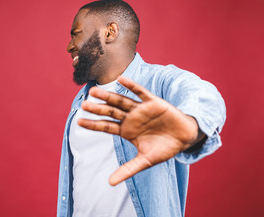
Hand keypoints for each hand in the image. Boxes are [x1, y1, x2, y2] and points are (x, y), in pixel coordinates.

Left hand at [78, 76, 202, 185]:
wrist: (184, 139)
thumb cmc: (164, 149)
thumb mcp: (145, 161)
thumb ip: (128, 169)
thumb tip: (110, 183)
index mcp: (126, 131)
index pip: (106, 126)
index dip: (93, 124)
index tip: (78, 122)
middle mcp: (130, 118)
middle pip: (110, 112)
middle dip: (97, 109)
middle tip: (84, 105)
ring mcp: (140, 109)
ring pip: (121, 101)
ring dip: (108, 96)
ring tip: (94, 91)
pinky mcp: (153, 102)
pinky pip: (140, 92)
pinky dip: (131, 86)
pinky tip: (121, 79)